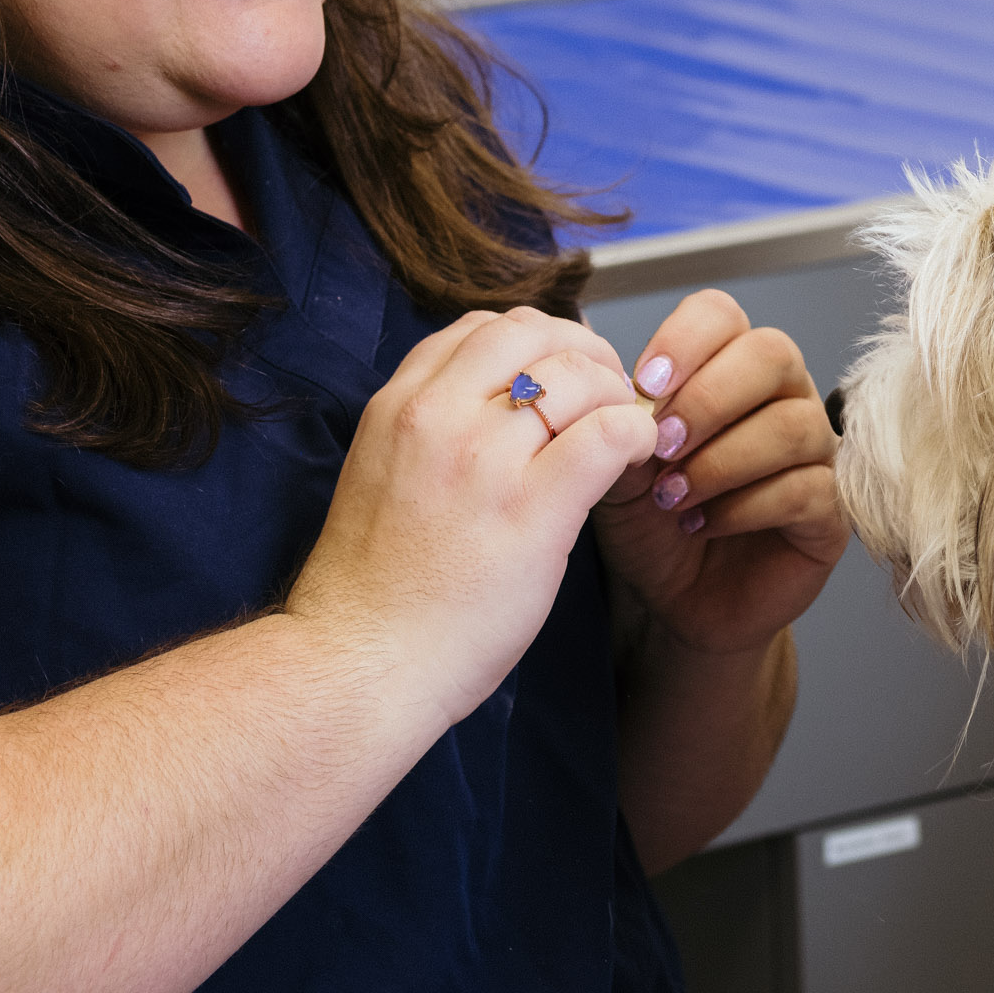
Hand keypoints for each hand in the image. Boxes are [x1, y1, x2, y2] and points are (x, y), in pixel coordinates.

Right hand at [284, 307, 660, 733]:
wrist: (357, 666)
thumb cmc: (375, 592)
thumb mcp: (381, 476)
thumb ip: (430, 431)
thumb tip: (500, 407)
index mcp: (398, 406)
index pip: (483, 327)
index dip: (538, 342)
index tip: (561, 376)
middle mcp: (437, 416)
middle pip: (534, 332)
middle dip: (583, 353)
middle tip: (607, 394)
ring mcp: (484, 460)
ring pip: (577, 375)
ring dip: (616, 394)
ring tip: (626, 432)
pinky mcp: (531, 509)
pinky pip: (608, 433)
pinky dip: (635, 434)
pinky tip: (636, 458)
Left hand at [591, 289, 846, 659]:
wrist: (671, 601)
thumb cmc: (652, 525)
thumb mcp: (616, 469)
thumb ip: (616, 427)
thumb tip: (619, 397)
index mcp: (729, 369)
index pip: (723, 315)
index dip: (685, 339)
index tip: (642, 384)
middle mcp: (783, 398)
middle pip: (773, 353)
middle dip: (708, 397)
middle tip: (661, 442)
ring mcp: (815, 454)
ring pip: (793, 424)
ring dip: (722, 460)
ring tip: (672, 496)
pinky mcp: (831, 513)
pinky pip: (806, 489)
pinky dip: (745, 507)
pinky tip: (704, 525)